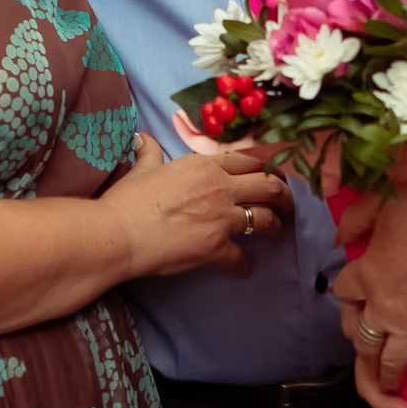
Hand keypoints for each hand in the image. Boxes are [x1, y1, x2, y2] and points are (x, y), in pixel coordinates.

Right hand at [106, 133, 290, 278]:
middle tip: (288, 205)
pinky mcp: (217, 246)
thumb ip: (150, 154)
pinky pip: (242, 256)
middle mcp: (220, 186)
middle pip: (269, 185)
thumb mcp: (141, 169)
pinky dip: (245, 264)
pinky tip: (245, 268)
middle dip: (285, 195)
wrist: (118, 233)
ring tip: (279, 234)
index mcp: (204, 164)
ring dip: (276, 227)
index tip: (273, 174)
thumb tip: (144, 139)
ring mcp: (221, 217)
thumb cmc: (127, 200)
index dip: (266, 167)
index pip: (248, 160)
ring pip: (265, 219)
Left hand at [331, 169, 406, 407]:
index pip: (343, 290)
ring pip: (390, 363)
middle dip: (359, 345)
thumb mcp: (385, 201)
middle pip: (358, 336)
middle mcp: (383, 309)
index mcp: (366, 275)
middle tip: (367, 349)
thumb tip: (340, 235)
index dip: (346, 292)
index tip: (354, 290)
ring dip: (386, 382)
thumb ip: (358, 216)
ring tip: (392, 394)